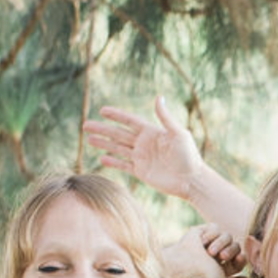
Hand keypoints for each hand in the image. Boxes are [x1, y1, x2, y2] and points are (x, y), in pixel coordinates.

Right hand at [84, 97, 205, 199]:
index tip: (102, 110)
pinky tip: (102, 158)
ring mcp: (142, 158)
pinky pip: (123, 165)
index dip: (116, 116)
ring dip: (103, 144)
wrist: (192, 181)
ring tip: (89, 139)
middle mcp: (144, 144)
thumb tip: (158, 97)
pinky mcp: (142, 172)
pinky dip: (113, 162)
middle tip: (86, 125)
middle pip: (119, 134)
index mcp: (151, 132)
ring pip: (118, 148)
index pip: (129, 121)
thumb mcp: (178, 134)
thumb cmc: (188, 156)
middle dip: (102, 129)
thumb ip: (165, 117)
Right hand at [158, 226, 235, 277]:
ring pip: (228, 236)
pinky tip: (202, 241)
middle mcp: (215, 255)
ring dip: (220, 243)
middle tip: (222, 256)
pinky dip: (211, 234)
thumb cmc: (204, 277)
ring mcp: (209, 242)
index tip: (240, 257)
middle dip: (231, 250)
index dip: (242, 259)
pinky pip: (215, 227)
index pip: (240, 260)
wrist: (188, 264)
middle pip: (236, 246)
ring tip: (209, 251)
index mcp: (220, 267)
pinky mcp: (202, 231)